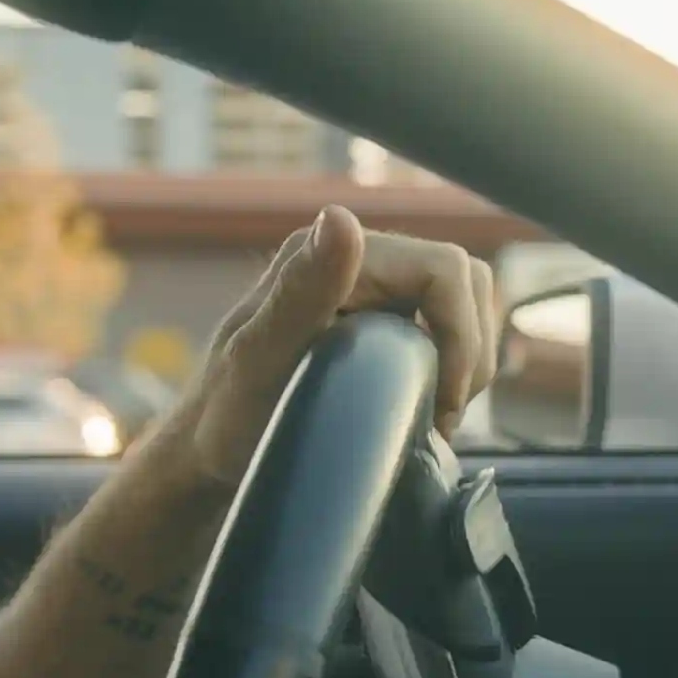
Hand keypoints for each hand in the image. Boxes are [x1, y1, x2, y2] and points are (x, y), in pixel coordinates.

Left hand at [151, 205, 496, 488]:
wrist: (207, 458)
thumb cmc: (224, 418)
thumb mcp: (258, 359)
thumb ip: (301, 291)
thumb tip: (341, 219)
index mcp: (327, 254)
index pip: (445, 270)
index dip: (462, 336)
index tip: (444, 403)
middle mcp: (354, 262)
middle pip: (464, 283)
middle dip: (469, 351)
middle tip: (443, 414)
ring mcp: (372, 294)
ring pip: (465, 306)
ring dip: (465, 363)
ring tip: (435, 417)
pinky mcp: (383, 326)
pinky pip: (448, 331)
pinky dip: (453, 371)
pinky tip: (426, 412)